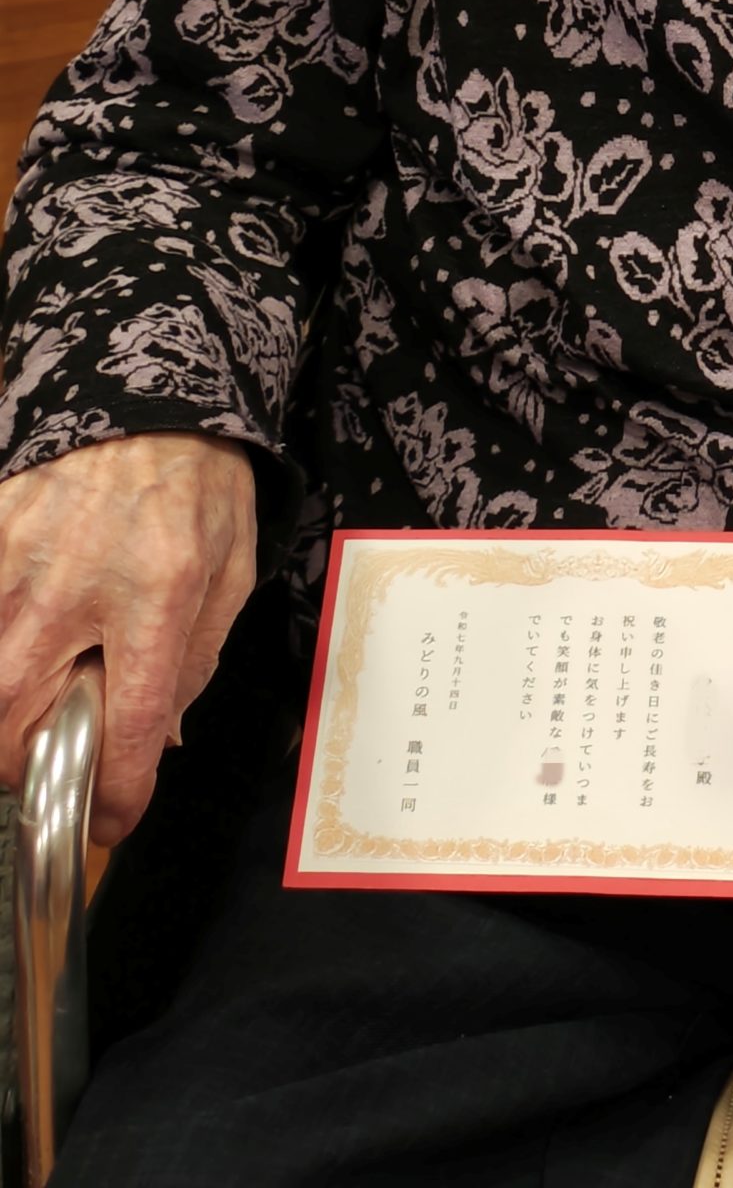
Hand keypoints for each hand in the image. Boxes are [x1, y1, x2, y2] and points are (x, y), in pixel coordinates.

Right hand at [0, 434, 256, 845]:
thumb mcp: (229, 569)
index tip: (110, 822)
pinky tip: (26, 650)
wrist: (142, 390)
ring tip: (38, 706)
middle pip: (12, 724)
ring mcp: (13, 566)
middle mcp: (73, 587)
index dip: (115, 795)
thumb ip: (195, 659)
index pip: (124, 724)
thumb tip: (155, 741)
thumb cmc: (195, 480)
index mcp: (154, 593)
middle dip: (30, 769)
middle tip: (59, 757)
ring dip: (4, 724)